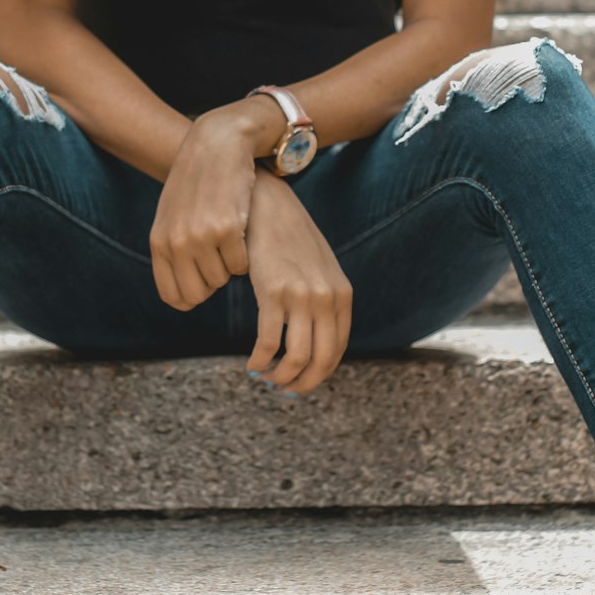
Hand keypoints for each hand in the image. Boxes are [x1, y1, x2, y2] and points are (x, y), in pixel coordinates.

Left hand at [149, 106, 260, 309]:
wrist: (217, 145)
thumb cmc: (197, 182)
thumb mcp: (173, 215)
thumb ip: (173, 250)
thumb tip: (185, 294)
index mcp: (160, 242)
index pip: (172, 295)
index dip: (191, 297)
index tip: (204, 286)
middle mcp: (177, 243)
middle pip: (197, 294)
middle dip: (212, 284)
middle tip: (220, 262)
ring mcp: (201, 237)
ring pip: (221, 279)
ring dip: (229, 268)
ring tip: (229, 241)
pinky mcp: (227, 229)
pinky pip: (240, 265)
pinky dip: (244, 258)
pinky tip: (241, 236)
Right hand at [244, 168, 352, 395]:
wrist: (268, 205)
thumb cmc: (289, 238)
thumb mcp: (318, 267)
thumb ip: (324, 298)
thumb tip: (315, 336)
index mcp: (342, 294)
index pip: (337, 350)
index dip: (319, 374)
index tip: (301, 382)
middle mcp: (327, 298)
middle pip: (321, 361)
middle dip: (302, 384)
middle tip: (284, 389)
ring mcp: (302, 295)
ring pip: (296, 358)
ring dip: (280, 377)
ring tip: (265, 376)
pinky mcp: (274, 292)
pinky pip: (269, 342)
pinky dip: (260, 360)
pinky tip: (251, 363)